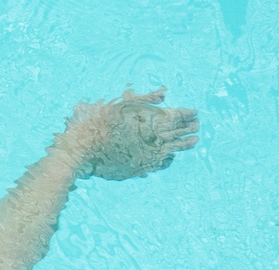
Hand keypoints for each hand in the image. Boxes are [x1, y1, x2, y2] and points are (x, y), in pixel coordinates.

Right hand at [62, 87, 198, 180]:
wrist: (80, 151)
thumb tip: (164, 92)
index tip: (196, 112)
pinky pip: (159, 164)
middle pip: (179, 133)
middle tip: (198, 126)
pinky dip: (167, 159)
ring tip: (194, 141)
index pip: (179, 116)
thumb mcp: (121, 104)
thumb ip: (146, 99)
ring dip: (184, 145)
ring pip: (173, 150)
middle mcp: (155, 140)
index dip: (189, 114)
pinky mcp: (138, 169)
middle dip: (190, 128)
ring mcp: (148, 157)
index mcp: (153, 121)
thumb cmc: (98, 122)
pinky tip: (169, 157)